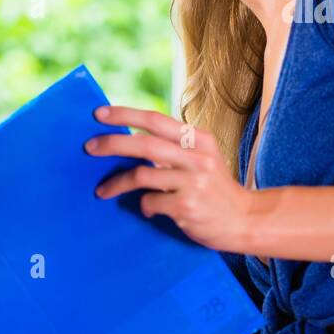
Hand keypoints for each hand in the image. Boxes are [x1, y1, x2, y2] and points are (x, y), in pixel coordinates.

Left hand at [86, 105, 256, 253]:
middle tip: (89, 147)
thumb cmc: (214, 189)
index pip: (155, 119)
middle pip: (144, 144)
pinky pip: (150, 201)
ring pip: (141, 174)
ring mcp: (193, 182)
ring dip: (116, 183)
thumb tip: (129, 141)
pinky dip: (143, 205)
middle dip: (111, 143)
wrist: (244, 220)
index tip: (99, 114)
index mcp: (199, 139)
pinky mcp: (187, 206)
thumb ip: (174, 148)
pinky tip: (147, 209)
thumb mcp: (201, 160)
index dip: (125, 114)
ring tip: (103, 190)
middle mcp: (197, 157)